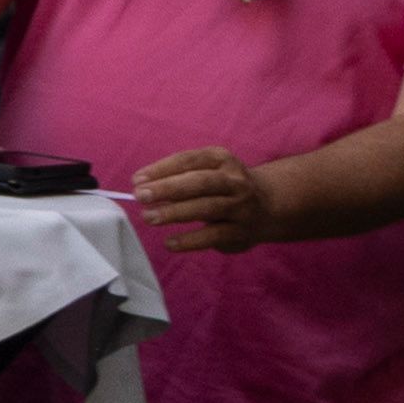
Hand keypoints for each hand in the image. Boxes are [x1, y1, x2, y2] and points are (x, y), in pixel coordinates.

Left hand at [130, 143, 279, 253]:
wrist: (267, 206)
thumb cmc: (220, 186)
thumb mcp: (205, 171)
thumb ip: (176, 176)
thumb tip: (140, 185)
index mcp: (221, 159)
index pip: (189, 160)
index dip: (162, 169)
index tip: (137, 179)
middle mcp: (234, 181)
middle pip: (200, 182)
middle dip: (168, 188)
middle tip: (140, 196)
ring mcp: (241, 206)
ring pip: (208, 208)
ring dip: (175, 212)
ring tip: (149, 217)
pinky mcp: (241, 231)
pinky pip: (214, 235)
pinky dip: (190, 240)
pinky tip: (169, 243)